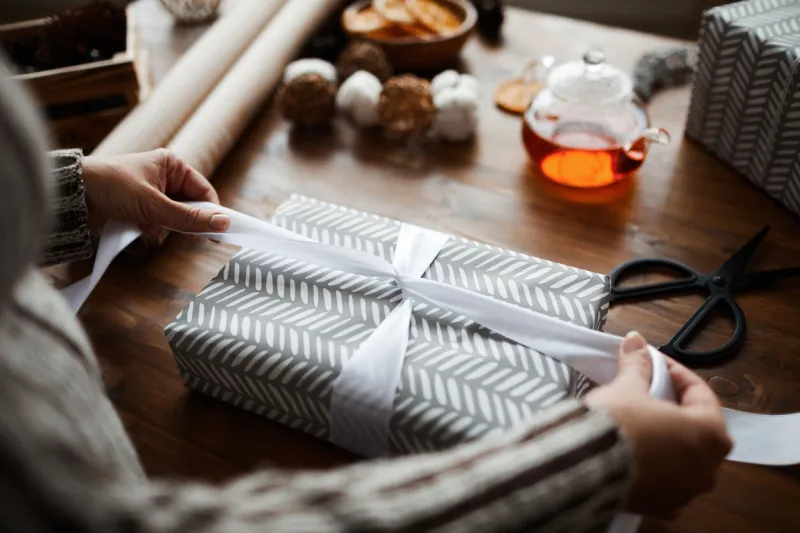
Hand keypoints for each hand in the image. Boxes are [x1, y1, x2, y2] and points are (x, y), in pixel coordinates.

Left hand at [82, 149, 229, 246]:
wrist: (71, 197)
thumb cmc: (111, 187)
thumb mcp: (154, 204)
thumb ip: (189, 217)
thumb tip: (224, 223)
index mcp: (172, 166)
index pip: (204, 192)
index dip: (212, 212)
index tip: (217, 233)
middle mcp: (164, 180)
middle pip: (189, 210)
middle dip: (178, 223)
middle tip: (165, 226)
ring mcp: (152, 197)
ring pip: (173, 222)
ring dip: (160, 230)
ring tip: (142, 226)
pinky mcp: (139, 212)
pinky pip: (157, 228)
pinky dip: (149, 233)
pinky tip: (134, 230)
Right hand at [585, 332, 731, 518]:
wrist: (585, 467)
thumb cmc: (617, 425)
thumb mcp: (627, 389)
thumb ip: (638, 365)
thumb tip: (635, 341)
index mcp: (710, 434)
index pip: (700, 394)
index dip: (675, 372)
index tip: (653, 361)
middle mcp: (707, 468)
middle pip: (696, 428)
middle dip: (673, 407)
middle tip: (648, 390)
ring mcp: (686, 492)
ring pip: (682, 459)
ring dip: (666, 440)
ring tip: (638, 422)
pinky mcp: (661, 507)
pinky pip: (664, 484)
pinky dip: (655, 470)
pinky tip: (637, 457)